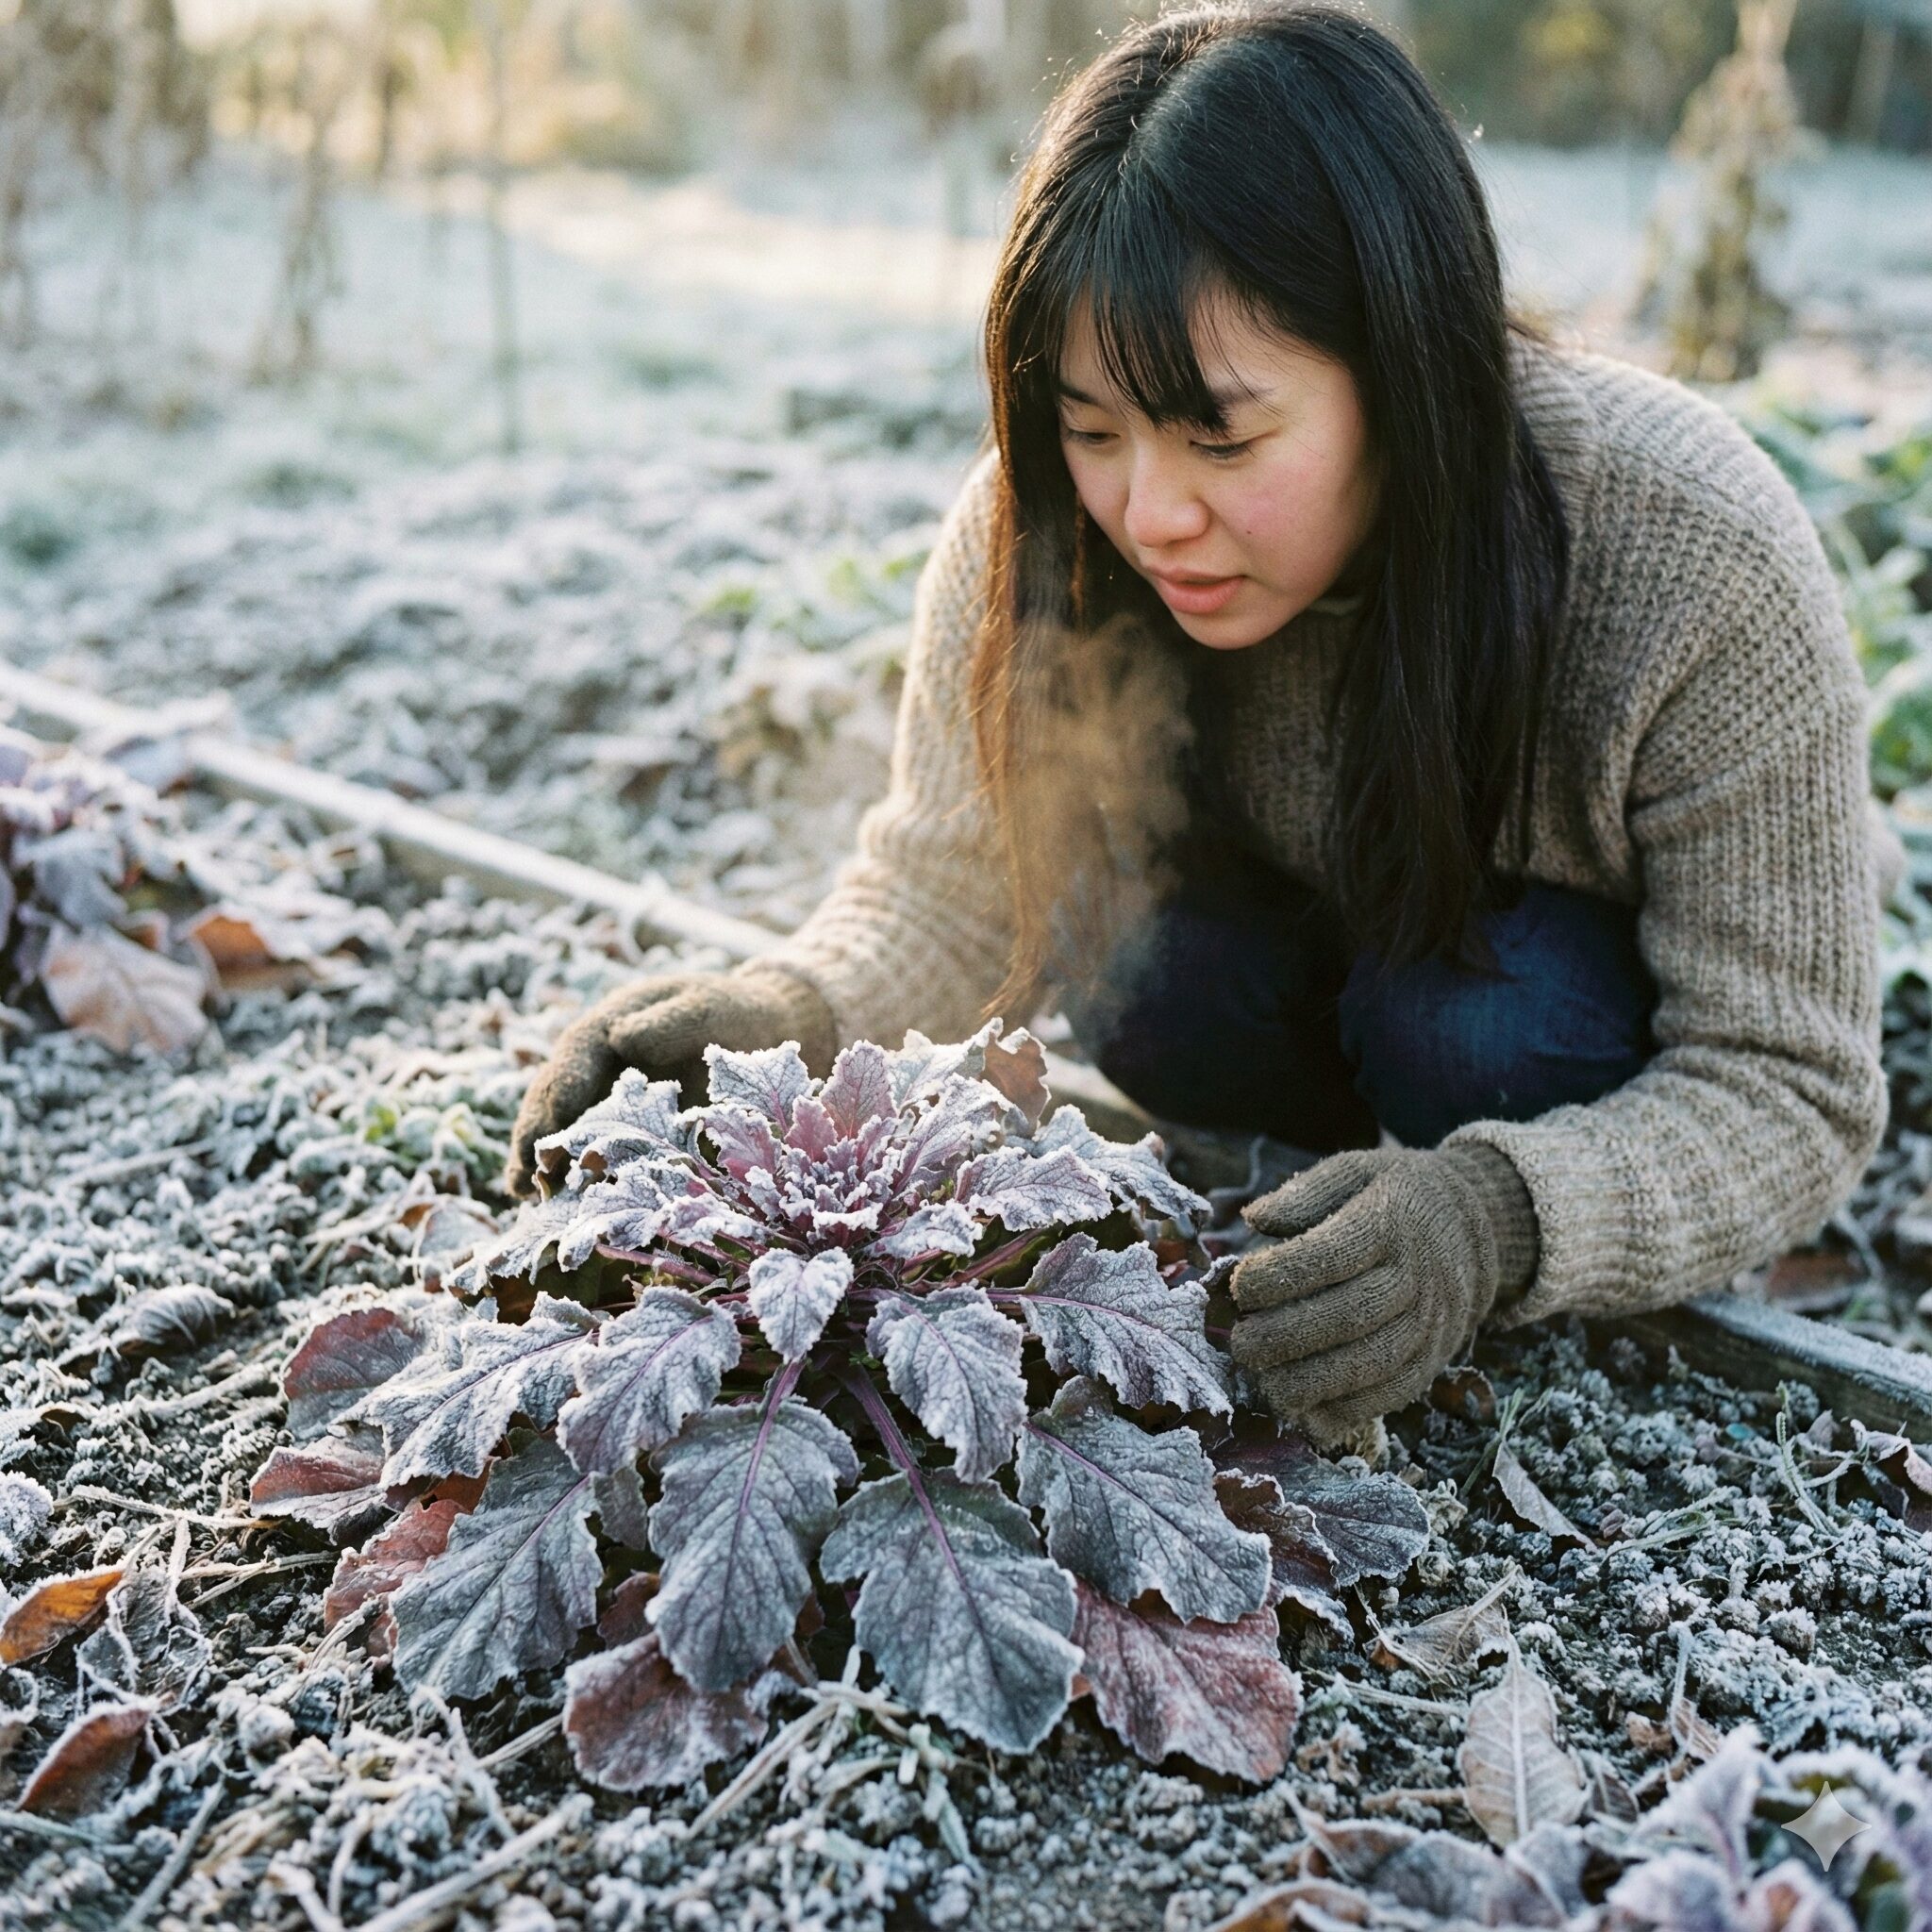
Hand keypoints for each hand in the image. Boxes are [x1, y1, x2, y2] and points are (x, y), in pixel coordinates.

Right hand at [504, 964, 835, 1196]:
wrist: (754, 1033)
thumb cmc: (728, 1016)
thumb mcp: (704, 1008)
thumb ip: (667, 1022)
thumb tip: (622, 1038)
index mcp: (606, 1029)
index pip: (574, 1057)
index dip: (564, 1087)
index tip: (557, 1118)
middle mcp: (592, 1069)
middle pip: (551, 1101)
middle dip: (537, 1135)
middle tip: (527, 1173)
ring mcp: (600, 1102)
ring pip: (559, 1132)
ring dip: (542, 1164)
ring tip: (528, 1197)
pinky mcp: (618, 1133)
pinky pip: (587, 1156)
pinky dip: (572, 1180)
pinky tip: (560, 1209)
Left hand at [1227, 1143, 1537, 1438]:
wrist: (1477, 1229)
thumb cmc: (1396, 1198)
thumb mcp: (1356, 1172)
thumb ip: (1306, 1192)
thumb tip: (1255, 1218)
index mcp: (1389, 1222)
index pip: (1332, 1254)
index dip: (1281, 1275)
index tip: (1240, 1286)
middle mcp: (1415, 1275)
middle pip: (1350, 1315)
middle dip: (1287, 1336)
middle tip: (1241, 1344)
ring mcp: (1430, 1322)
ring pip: (1372, 1363)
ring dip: (1312, 1382)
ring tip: (1265, 1385)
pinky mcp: (1434, 1359)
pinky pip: (1393, 1393)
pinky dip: (1349, 1412)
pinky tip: (1306, 1417)